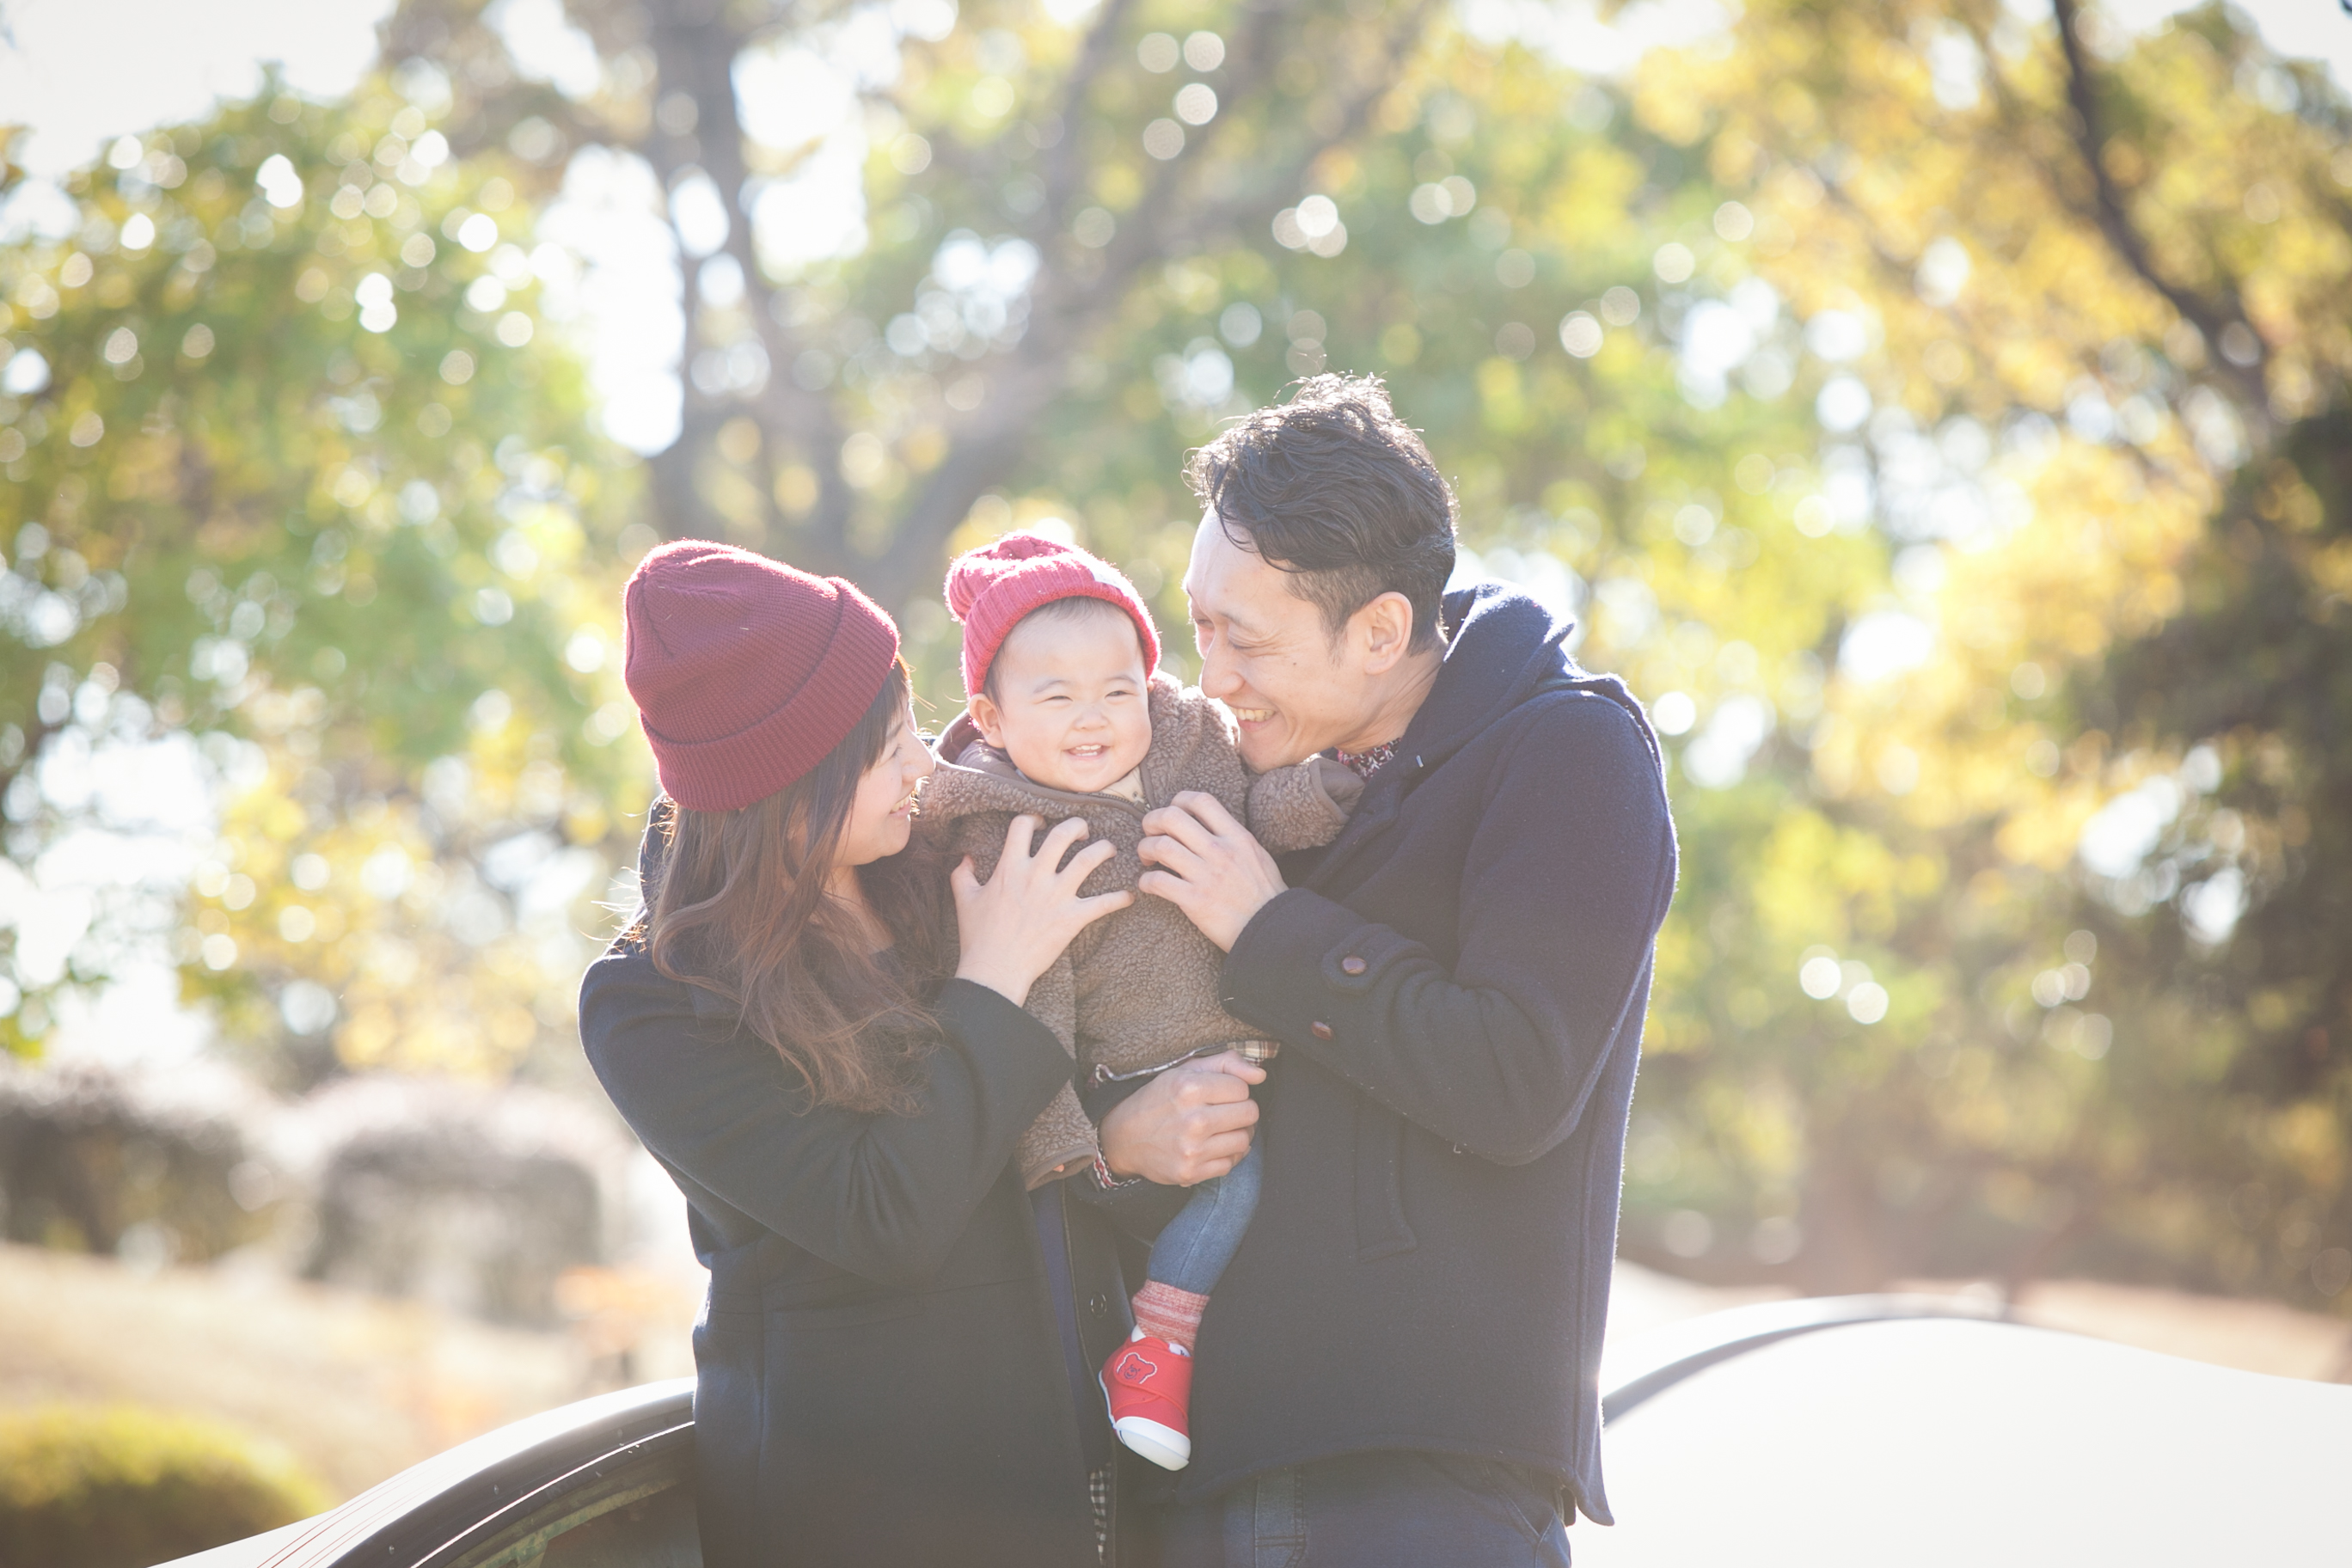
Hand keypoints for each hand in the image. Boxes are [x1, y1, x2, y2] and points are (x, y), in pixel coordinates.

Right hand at [951, 816, 1131, 1007]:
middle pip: (1064, 834)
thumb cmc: (978, 937)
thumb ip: (963, 874)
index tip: (1041, 826)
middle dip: (1077, 826)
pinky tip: (1129, 896)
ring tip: (1109, 850)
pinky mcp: (1072, 918)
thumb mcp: (965, 900)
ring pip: (1089, 859)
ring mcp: (1057, 895)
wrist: (994, 970)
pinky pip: (1104, 903)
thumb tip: (965, 857)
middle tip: (1083, 831)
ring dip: (1104, 850)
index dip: (1034, 819)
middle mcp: (1036, 875)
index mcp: (1010, 867)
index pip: (1023, 826)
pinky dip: (1120, 898)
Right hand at [1098, 1051, 1266, 1186]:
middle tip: (1225, 1112)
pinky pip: (1229, 1164)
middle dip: (1241, 1111)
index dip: (1235, 1090)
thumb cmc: (1159, 1100)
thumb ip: (1226, 1063)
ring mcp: (1192, 1149)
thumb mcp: (1186, 1071)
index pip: (1242, 1088)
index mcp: (1190, 1088)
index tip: (1221, 1093)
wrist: (1124, 1137)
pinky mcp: (1190, 1172)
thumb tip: (1260, 1074)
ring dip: (1236, 1135)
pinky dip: (1225, 1156)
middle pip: (1249, 1114)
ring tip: (1220, 1130)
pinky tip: (1211, 1147)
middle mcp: (1193, 1119)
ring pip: (1243, 1141)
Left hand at [1137, 791, 1286, 950]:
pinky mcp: (1194, 900)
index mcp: (1237, 837)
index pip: (1201, 801)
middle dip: (1152, 821)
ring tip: (1147, 858)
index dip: (1179, 800)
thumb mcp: (1256, 854)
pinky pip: (1157, 881)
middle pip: (1172, 817)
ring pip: (1160, 846)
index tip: (1172, 811)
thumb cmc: (1265, 894)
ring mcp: (1206, 875)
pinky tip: (1148, 885)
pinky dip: (1145, 881)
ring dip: (1145, 849)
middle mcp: (1220, 851)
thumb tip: (1209, 825)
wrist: (1272, 930)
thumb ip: (1233, 837)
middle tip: (1150, 832)